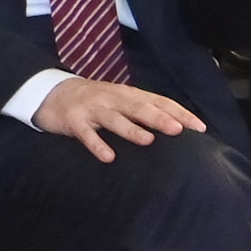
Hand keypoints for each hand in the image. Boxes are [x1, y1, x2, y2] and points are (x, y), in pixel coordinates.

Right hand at [26, 76, 204, 160]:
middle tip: (178, 130)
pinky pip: (86, 134)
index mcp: (128, 94)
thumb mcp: (120, 101)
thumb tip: (177, 126)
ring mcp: (93, 109)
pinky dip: (97, 144)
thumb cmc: (94, 101)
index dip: (179, 113)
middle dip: (159, 118)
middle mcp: (113, 98)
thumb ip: (143, 110)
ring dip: (131, 129)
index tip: (199, 128)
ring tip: (148, 141)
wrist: (51, 93)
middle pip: (139, 108)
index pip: (159, 101)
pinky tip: (108, 157)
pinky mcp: (74, 121)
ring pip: (114, 119)